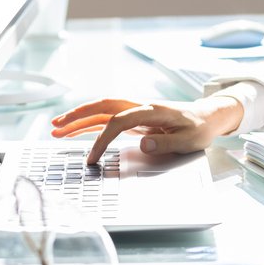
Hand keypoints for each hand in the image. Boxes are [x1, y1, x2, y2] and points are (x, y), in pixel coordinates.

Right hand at [50, 96, 243, 164]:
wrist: (208, 116)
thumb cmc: (199, 128)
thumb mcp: (188, 140)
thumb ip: (165, 142)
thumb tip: (143, 144)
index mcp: (152, 110)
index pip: (119, 122)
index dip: (102, 139)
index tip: (92, 158)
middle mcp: (140, 106)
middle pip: (103, 106)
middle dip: (78, 115)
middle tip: (56, 126)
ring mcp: (136, 111)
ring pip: (102, 110)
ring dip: (79, 118)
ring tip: (56, 129)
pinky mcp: (135, 118)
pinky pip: (108, 118)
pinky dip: (91, 123)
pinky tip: (76, 131)